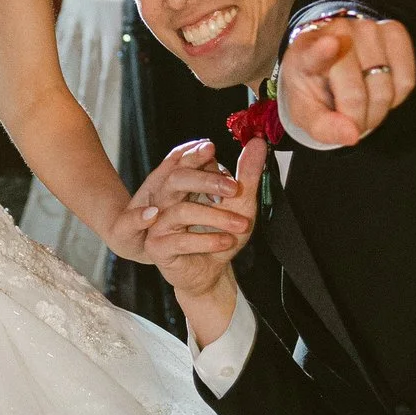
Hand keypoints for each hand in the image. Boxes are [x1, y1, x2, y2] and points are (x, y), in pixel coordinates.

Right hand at [132, 140, 260, 341]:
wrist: (211, 272)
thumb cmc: (220, 235)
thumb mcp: (240, 202)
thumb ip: (246, 173)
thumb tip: (257, 142)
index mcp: (182, 185)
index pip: (183, 161)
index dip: (194, 153)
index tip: (212, 148)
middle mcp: (166, 200)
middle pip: (176, 180)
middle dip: (206, 181)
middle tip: (234, 188)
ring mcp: (159, 224)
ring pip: (182, 211)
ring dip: (217, 217)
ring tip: (241, 225)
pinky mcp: (158, 247)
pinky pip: (180, 240)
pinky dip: (207, 240)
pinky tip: (226, 242)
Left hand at [278, 10, 415, 149]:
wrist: (329, 65)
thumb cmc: (314, 89)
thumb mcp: (307, 113)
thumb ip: (324, 128)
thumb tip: (352, 135)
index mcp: (305, 52)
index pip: (315, 52)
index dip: (323, 51)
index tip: (331, 44)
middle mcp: (337, 32)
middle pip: (357, 93)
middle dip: (358, 119)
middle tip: (350, 119)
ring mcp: (367, 28)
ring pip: (385, 89)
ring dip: (378, 110)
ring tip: (363, 103)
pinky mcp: (393, 31)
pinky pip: (406, 80)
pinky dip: (396, 97)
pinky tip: (379, 88)